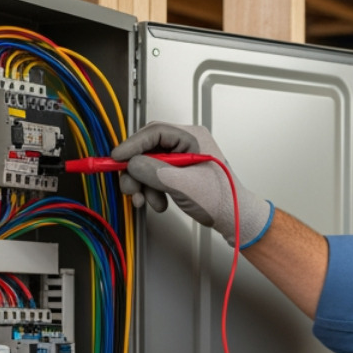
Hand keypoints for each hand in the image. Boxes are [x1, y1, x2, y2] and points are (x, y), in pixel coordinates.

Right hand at [109, 122, 273, 248]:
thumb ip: (153, 171)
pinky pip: (156, 176)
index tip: (116, 158)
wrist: (236, 221)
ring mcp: (183, 158)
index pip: (154, 132)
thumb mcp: (182, 185)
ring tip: (147, 202)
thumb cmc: (221, 201)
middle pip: (147, 149)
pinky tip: (158, 203)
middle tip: (130, 189)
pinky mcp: (180, 173)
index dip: (132, 145)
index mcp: (192, 137)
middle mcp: (187, 143)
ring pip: (149, 165)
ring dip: (143, 185)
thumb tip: (130, 163)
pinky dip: (152, 190)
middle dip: (136, 171)